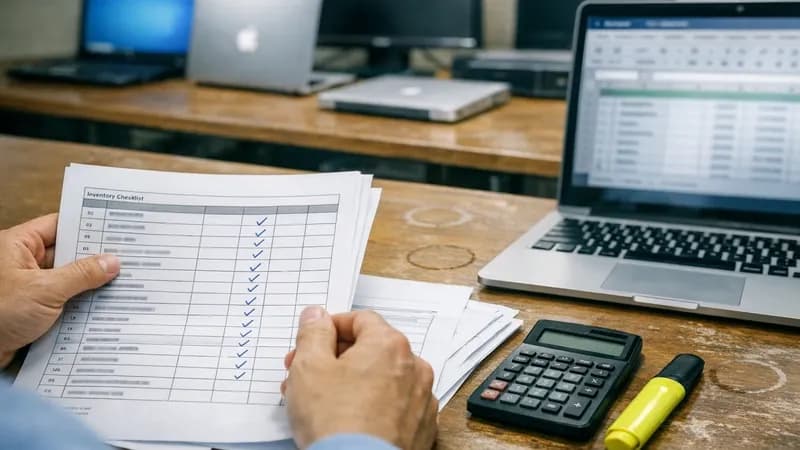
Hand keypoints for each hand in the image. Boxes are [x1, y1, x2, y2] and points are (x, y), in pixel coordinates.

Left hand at [0, 214, 119, 366]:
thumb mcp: (44, 290)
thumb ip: (80, 274)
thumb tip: (111, 262)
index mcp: (17, 245)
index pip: (59, 226)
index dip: (87, 227)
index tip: (115, 231)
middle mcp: (21, 262)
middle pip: (66, 253)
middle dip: (94, 259)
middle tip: (126, 260)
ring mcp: (27, 287)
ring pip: (66, 279)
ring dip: (88, 285)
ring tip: (121, 283)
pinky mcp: (31, 309)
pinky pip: (61, 301)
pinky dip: (79, 304)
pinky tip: (102, 307)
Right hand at [283, 306, 437, 449]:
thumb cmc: (336, 422)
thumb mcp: (309, 366)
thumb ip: (313, 333)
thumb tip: (317, 316)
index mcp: (389, 345)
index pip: (360, 319)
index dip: (330, 328)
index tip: (311, 342)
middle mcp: (413, 367)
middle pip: (371, 350)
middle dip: (335, 358)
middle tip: (304, 373)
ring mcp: (421, 400)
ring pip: (381, 379)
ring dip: (351, 383)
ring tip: (319, 401)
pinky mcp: (421, 428)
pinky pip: (393, 406)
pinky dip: (372, 406)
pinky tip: (346, 420)